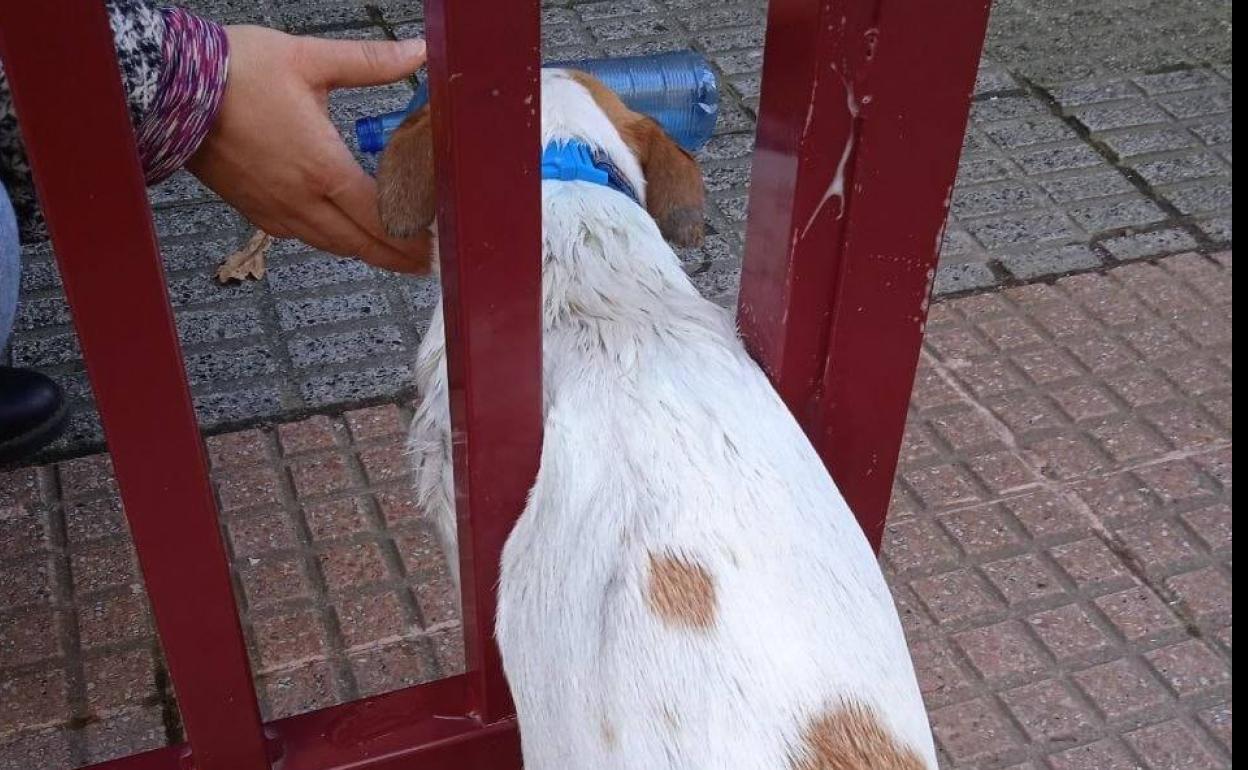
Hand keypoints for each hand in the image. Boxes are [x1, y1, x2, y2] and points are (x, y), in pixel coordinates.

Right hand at [187, 26, 430, 272]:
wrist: (170, 88)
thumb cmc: (235, 73)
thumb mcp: (311, 59)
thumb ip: (371, 62)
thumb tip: (417, 52)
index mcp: (322, 168)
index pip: (379, 216)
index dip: (410, 235)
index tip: (432, 245)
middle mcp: (300, 199)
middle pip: (359, 243)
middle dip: (395, 256)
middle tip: (423, 264)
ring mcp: (274, 209)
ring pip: (330, 244)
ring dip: (363, 251)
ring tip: (392, 255)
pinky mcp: (253, 208)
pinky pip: (301, 235)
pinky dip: (330, 239)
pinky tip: (341, 233)